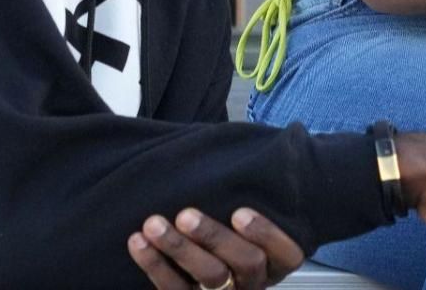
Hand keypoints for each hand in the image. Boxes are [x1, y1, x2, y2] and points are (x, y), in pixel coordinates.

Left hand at [128, 207, 303, 289]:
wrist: (201, 262)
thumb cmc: (228, 228)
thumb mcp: (245, 212)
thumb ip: (247, 192)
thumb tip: (231, 149)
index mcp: (275, 260)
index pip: (287, 252)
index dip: (266, 234)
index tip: (240, 212)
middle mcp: (254, 280)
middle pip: (246, 263)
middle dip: (215, 237)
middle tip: (186, 215)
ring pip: (210, 277)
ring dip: (179, 249)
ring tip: (153, 224)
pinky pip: (173, 288)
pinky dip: (154, 264)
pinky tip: (139, 242)